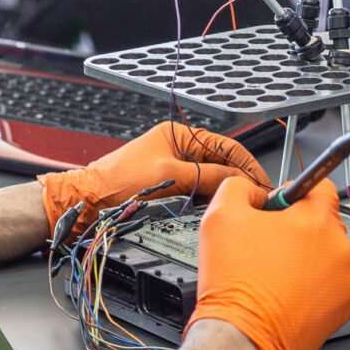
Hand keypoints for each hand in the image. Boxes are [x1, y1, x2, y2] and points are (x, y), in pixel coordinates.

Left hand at [37, 121, 269, 235]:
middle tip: (258, 200)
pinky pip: (197, 194)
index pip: (226, 146)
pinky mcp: (166, 189)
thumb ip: (206, 176)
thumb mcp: (168, 177)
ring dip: (224, 194)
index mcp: (178, 135)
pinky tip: (215, 213)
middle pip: (221, 164)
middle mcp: (177, 149)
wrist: (85, 205)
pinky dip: (208, 203)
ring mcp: (172, 170)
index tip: (264, 184)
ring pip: (210, 181)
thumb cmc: (115, 184)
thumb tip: (238, 180)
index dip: (248, 165)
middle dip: (239, 181)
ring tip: (239, 207)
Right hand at [185, 175, 349, 349]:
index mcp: (315, 219)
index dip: (292, 192)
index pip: (320, 186)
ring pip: (326, 254)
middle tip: (266, 244)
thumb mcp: (220, 215)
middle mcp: (339, 248)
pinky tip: (285, 291)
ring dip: (305, 257)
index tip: (279, 206)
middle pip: (321, 222)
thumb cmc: (234, 285)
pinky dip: (312, 284)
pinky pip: (330, 283)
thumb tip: (253, 191)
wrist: (241, 339)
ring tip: (273, 273)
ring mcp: (346, 280)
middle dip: (296, 228)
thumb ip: (240, 187)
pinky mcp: (344, 308)